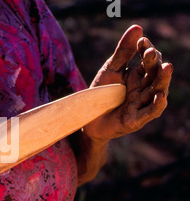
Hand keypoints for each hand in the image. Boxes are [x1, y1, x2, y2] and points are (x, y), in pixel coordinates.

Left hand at [84, 25, 172, 142]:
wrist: (86, 118)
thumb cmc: (100, 93)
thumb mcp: (110, 70)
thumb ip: (123, 52)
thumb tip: (137, 27)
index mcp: (138, 75)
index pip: (148, 60)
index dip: (146, 50)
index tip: (141, 41)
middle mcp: (143, 89)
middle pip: (154, 75)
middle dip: (154, 63)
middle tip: (150, 52)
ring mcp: (141, 105)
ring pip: (156, 91)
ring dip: (162, 80)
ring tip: (166, 67)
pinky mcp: (136, 120)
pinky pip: (150, 112)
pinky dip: (156, 105)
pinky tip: (160, 95)